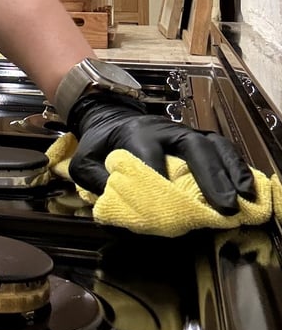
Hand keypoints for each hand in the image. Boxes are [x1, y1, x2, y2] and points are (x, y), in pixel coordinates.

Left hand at [68, 96, 255, 214]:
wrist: (109, 117)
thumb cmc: (99, 144)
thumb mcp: (83, 162)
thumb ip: (96, 182)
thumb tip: (115, 205)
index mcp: (134, 134)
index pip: (150, 159)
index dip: (160, 184)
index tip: (168, 212)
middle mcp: (163, 130)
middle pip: (192, 146)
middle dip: (209, 176)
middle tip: (224, 206)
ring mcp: (182, 132)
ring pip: (211, 145)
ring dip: (230, 170)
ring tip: (243, 197)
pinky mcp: (194, 137)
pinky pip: (220, 148)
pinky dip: (235, 165)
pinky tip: (246, 186)